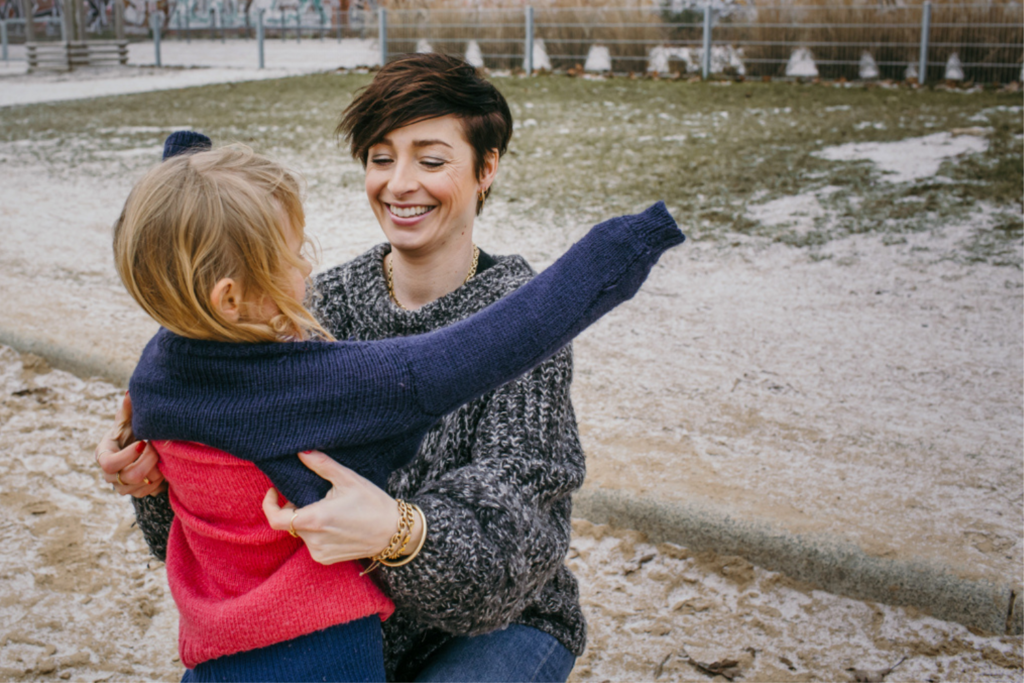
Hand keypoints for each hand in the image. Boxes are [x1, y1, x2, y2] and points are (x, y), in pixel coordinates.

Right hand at [95, 393, 165, 496]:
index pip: (109, 464)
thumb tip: (130, 393)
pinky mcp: (136, 494)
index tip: (143, 442)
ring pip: (144, 484)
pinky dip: (161, 478)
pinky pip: (152, 490)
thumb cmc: (130, 434)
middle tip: (157, 447)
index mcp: (103, 456)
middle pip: (130, 476)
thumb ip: (128, 409)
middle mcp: (110, 475)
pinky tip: (162, 465)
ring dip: (157, 468)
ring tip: (160, 454)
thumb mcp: (127, 422)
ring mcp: (123, 487)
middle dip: (149, 460)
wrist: (136, 453)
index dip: (127, 456)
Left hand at [262, 451, 421, 565]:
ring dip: (307, 520)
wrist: (393, 531)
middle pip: (290, 521)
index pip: (274, 518)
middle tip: (313, 495)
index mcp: (315, 519)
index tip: (274, 491)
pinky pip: (311, 542)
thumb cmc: (372, 503)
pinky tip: (335, 524)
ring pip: (301, 532)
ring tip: (329, 509)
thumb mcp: (348, 479)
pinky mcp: (326, 558)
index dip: (269, 504)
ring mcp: (319, 552)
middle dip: (295, 507)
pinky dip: (316, 532)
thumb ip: (321, 465)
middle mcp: (314, 540)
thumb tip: (301, 452)